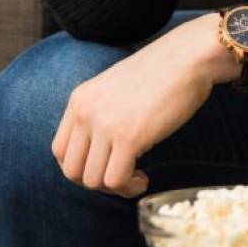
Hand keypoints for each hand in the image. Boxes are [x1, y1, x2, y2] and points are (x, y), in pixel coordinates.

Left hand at [51, 13, 237, 197]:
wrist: (188, 57)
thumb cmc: (162, 73)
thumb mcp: (115, 89)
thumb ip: (101, 113)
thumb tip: (102, 149)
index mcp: (79, 100)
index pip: (59, 151)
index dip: (81, 168)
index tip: (106, 166)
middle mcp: (86, 113)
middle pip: (71, 171)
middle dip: (96, 182)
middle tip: (122, 176)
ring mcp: (105, 125)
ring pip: (92, 180)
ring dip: (115, 188)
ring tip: (136, 178)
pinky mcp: (129, 137)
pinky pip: (116, 180)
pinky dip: (129, 187)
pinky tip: (144, 177)